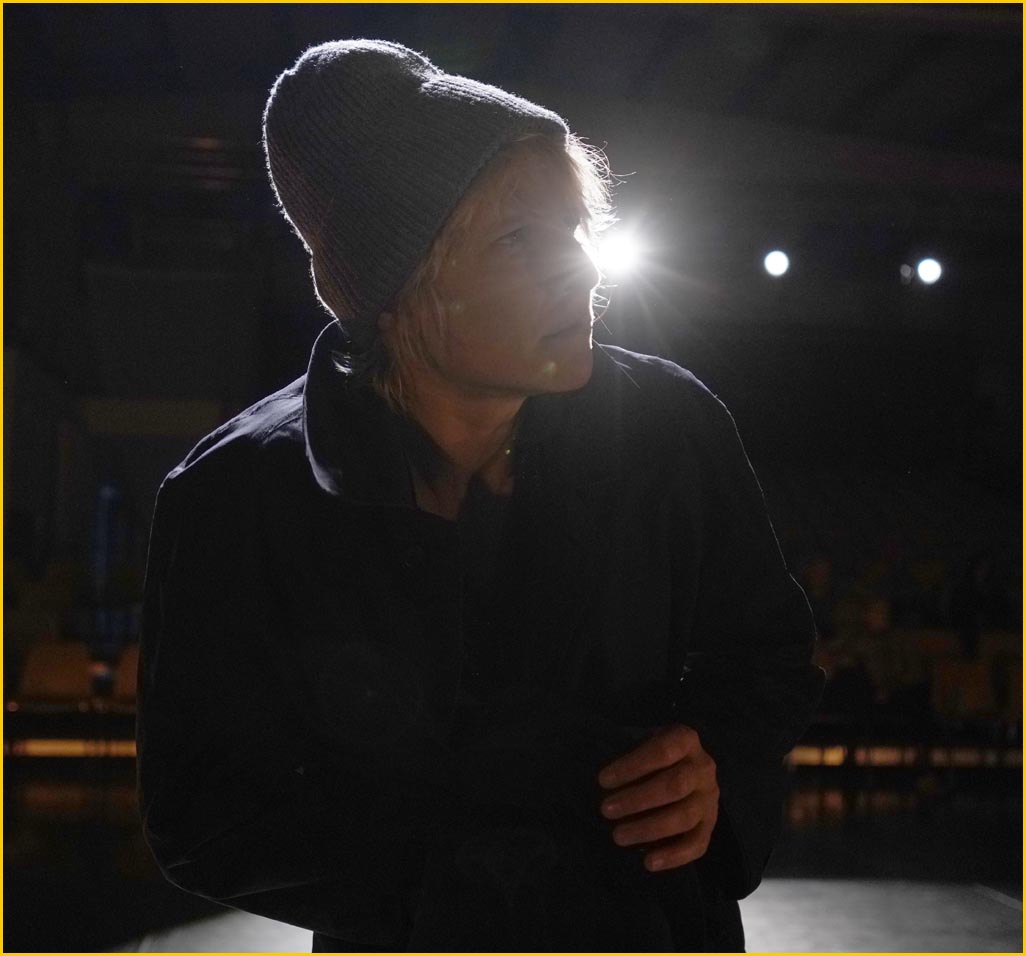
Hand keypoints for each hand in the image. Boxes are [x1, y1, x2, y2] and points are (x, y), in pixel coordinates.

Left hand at [597, 724, 718, 871]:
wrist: (686, 767)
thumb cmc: (654, 756)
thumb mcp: (644, 744)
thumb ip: (631, 760)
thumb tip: (606, 785)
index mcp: (686, 740)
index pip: (662, 751)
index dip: (632, 766)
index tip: (603, 780)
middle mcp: (703, 768)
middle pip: (674, 786)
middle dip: (637, 800)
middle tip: (606, 810)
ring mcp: (710, 798)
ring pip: (685, 817)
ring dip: (649, 829)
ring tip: (618, 836)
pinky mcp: (711, 825)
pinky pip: (698, 844)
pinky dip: (673, 856)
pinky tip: (648, 863)